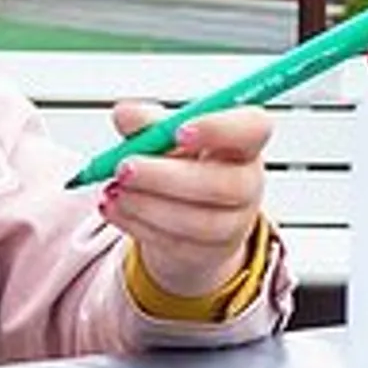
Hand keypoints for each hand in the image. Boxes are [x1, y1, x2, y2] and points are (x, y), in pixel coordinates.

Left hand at [100, 103, 272, 310]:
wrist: (186, 216)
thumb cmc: (185, 165)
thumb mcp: (168, 137)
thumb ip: (149, 123)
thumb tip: (125, 113)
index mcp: (245, 142)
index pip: (253, 129)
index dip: (219, 129)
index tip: (178, 130)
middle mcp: (248, 182)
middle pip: (224, 184)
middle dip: (167, 177)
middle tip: (124, 167)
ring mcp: (233, 223)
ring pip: (198, 222)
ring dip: (148, 205)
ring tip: (115, 190)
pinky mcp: (208, 253)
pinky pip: (175, 243)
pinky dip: (137, 224)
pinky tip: (115, 208)